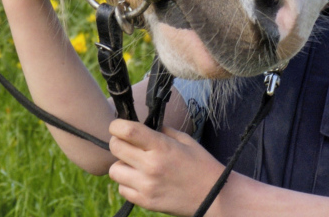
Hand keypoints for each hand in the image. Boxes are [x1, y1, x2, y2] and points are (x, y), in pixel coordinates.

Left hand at [108, 119, 225, 215]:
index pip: (127, 131)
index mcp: (162, 147)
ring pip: (114, 170)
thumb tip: (142, 125)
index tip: (119, 126)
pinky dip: (127, 183)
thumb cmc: (201, 165)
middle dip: (118, 142)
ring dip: (122, 165)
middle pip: (115, 147)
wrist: (214, 197)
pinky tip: (141, 180)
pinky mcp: (146, 202)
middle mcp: (151, 166)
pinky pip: (122, 189)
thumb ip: (161, 131)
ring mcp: (147, 186)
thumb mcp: (185, 140)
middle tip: (129, 145)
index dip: (117, 126)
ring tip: (136, 165)